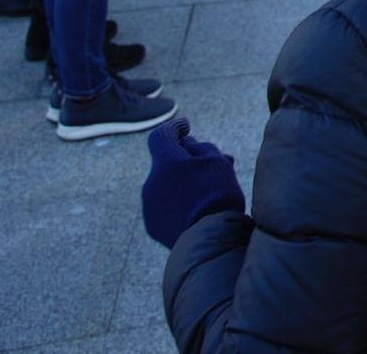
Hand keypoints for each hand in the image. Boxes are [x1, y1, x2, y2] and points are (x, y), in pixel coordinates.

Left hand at [142, 118, 244, 248]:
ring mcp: (149, 205)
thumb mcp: (217, 162)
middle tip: (214, 165)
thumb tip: (187, 144)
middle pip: (167, 163)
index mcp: (166, 163)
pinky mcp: (152, 225)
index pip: (161, 136)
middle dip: (187, 161)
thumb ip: (200, 148)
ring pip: (166, 185)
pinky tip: (199, 209)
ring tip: (210, 190)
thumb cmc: (217, 195)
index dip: (175, 128)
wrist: (208, 238)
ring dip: (183, 182)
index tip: (186, 127)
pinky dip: (179, 202)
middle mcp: (152, 182)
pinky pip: (165, 205)